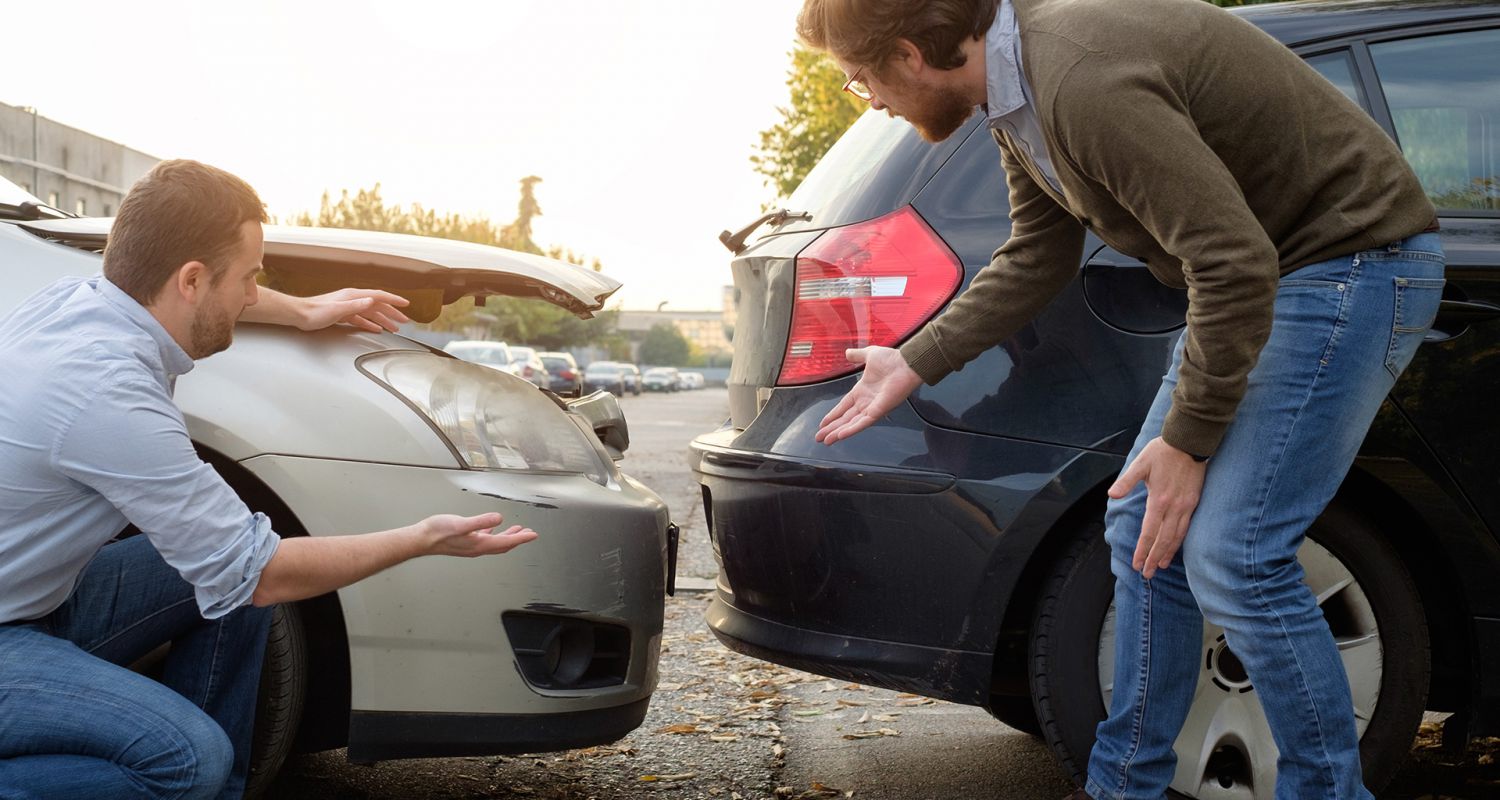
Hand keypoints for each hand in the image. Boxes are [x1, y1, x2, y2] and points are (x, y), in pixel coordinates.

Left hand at [299, 288, 410, 332]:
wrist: (299, 315)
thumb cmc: (314, 312)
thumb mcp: (337, 309)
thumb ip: (356, 305)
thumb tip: (371, 301)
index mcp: (353, 296)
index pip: (379, 296)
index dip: (394, 300)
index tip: (405, 304)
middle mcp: (353, 299)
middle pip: (378, 305)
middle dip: (392, 313)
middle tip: (404, 320)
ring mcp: (348, 307)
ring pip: (371, 313)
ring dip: (383, 320)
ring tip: (394, 328)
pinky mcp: (343, 315)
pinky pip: (362, 319)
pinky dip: (371, 324)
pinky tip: (376, 329)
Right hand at [419, 512, 537, 556]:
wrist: (421, 539)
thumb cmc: (438, 532)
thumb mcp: (461, 524)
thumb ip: (481, 521)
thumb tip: (499, 518)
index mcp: (479, 544)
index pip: (506, 542)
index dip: (522, 538)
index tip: (533, 535)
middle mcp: (477, 547)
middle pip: (504, 545)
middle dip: (518, 539)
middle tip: (529, 534)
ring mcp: (471, 545)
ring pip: (495, 542)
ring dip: (508, 536)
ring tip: (517, 530)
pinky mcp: (465, 541)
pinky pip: (484, 538)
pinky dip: (493, 533)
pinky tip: (492, 527)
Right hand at [814, 346, 923, 444]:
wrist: (906, 363)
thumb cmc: (892, 359)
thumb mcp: (869, 355)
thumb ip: (858, 355)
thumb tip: (847, 353)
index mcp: (862, 390)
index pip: (844, 406)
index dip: (833, 415)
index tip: (823, 423)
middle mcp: (865, 402)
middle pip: (845, 418)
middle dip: (831, 428)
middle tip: (819, 438)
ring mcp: (872, 408)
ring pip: (851, 424)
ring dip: (838, 433)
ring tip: (826, 441)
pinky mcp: (878, 411)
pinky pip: (863, 423)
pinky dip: (852, 429)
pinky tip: (840, 435)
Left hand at [1108, 437, 1206, 578]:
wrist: (1190, 442)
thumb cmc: (1163, 451)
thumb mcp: (1140, 463)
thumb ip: (1127, 481)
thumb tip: (1111, 494)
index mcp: (1159, 500)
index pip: (1149, 533)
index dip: (1142, 550)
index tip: (1137, 564)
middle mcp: (1174, 507)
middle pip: (1163, 540)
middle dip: (1154, 559)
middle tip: (1147, 574)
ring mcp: (1186, 506)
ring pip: (1177, 537)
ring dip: (1168, 554)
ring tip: (1161, 567)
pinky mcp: (1194, 503)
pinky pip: (1187, 528)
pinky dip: (1180, 541)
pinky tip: (1175, 548)